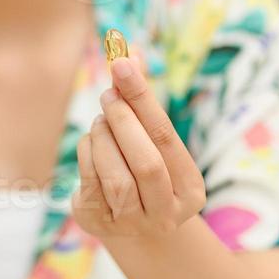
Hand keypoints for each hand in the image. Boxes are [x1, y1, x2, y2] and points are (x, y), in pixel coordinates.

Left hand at [72, 55, 204, 243]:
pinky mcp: (99, 223)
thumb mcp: (152, 139)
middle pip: (146, 163)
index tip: (122, 65)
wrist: (134, 226)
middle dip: (123, 121)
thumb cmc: (146, 168)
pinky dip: (87, 152)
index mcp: (191, 189)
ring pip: (116, 177)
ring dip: (102, 138)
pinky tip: (92, 142)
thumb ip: (143, 102)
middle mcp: (167, 213)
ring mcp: (132, 223)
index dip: (142, 99)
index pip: (166, 137)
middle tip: (108, 94)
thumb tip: (130, 51)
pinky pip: (89, 181)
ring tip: (100, 121)